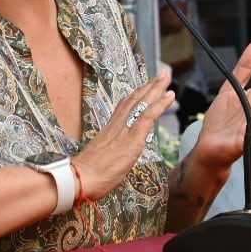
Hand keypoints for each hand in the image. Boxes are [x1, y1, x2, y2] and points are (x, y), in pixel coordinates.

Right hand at [71, 69, 173, 199]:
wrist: (81, 178)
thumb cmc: (89, 174)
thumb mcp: (103, 157)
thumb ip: (113, 151)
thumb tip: (119, 154)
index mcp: (111, 128)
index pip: (126, 106)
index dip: (138, 94)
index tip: (147, 85)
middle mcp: (118, 124)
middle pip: (135, 99)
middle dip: (150, 85)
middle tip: (162, 73)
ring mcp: (125, 129)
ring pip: (142, 102)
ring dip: (156, 88)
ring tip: (166, 76)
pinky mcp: (132, 138)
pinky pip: (148, 116)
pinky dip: (160, 104)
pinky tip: (170, 95)